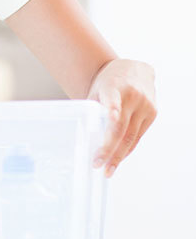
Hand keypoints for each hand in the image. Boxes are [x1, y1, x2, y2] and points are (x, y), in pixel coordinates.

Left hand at [88, 58, 156, 177]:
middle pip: (120, 128)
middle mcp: (132, 96)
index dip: (113, 109)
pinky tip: (118, 158)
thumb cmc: (110, 82)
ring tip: (108, 169)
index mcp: (114, 86)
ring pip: (131, 136)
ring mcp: (145, 105)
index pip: (113, 99)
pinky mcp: (153, 113)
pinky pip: (138, 135)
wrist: (134, 69)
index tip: (112, 118)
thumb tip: (84, 136)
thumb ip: (93, 109)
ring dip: (119, 155)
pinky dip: (127, 148)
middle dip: (109, 149)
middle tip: (98, 165)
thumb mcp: (97, 90)